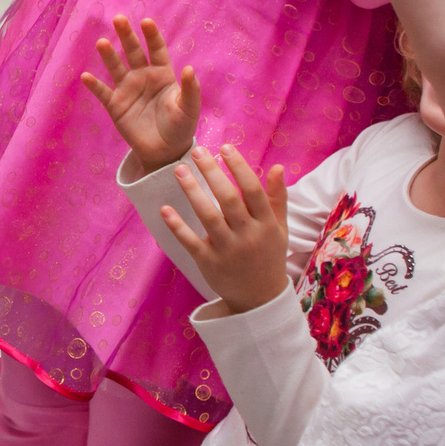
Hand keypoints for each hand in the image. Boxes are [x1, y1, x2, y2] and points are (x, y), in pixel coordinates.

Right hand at [81, 15, 202, 172]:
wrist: (165, 151)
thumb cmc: (181, 126)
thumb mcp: (189, 108)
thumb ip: (190, 89)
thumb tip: (189, 69)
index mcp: (162, 74)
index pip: (156, 50)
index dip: (152, 36)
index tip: (146, 22)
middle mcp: (143, 77)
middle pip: (133, 52)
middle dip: (126, 36)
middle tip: (118, 19)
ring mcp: (128, 90)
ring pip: (116, 68)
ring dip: (109, 55)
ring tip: (102, 43)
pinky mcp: (115, 106)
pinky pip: (103, 92)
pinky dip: (94, 85)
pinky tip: (86, 76)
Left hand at [159, 144, 289, 314]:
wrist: (260, 298)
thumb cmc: (268, 255)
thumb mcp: (279, 228)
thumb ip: (277, 198)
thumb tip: (277, 166)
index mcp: (266, 224)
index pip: (253, 190)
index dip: (240, 167)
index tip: (225, 147)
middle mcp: (247, 235)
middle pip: (229, 199)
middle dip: (212, 173)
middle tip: (196, 151)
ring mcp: (227, 250)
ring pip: (208, 217)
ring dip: (192, 192)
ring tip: (179, 169)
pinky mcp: (208, 263)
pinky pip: (190, 241)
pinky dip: (177, 226)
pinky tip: (165, 208)